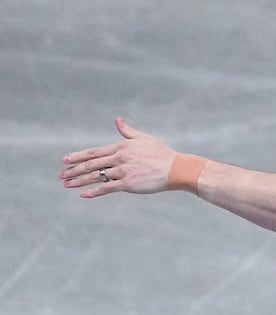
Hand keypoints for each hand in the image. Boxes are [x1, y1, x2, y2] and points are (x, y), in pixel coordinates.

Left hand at [60, 117, 174, 197]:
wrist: (175, 168)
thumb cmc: (160, 153)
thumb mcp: (144, 139)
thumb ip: (127, 131)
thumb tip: (117, 120)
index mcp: (122, 146)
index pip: (95, 152)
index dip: (78, 156)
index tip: (65, 160)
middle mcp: (120, 158)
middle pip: (91, 164)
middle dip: (74, 170)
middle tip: (61, 174)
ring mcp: (123, 171)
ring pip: (96, 176)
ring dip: (79, 181)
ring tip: (67, 184)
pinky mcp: (127, 183)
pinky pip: (106, 188)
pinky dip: (93, 192)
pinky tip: (83, 194)